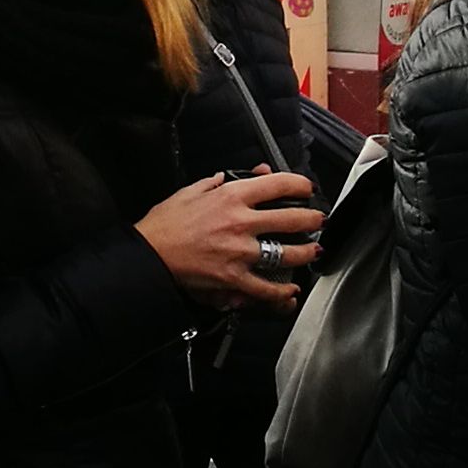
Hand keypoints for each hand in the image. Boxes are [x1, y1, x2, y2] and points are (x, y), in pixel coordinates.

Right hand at [133, 168, 319, 308]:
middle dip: (312, 218)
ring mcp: (240, 252)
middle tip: (318, 220)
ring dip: (306, 252)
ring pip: (287, 253)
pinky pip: (266, 287)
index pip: (276, 184)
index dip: (299, 184)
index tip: (306, 188)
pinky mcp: (234, 278)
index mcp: (230, 197)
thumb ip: (219, 181)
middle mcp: (240, 222)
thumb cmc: (164, 225)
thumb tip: (242, 176)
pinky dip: (282, 291)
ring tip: (314, 250)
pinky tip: (290, 289)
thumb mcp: (190, 191)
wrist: (149, 255)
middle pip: (291, 218)